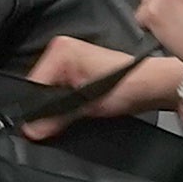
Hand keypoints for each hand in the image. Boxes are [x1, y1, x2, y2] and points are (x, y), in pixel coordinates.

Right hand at [22, 35, 182, 134]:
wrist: (151, 86)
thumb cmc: (125, 85)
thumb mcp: (86, 104)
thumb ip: (56, 116)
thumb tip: (30, 130)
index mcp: (59, 51)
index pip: (33, 84)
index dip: (33, 108)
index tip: (34, 128)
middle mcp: (60, 51)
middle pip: (39, 88)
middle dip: (43, 108)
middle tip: (47, 128)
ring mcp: (68, 61)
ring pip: (48, 92)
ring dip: (53, 108)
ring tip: (62, 120)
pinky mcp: (76, 73)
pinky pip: (58, 92)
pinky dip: (61, 105)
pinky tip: (69, 114)